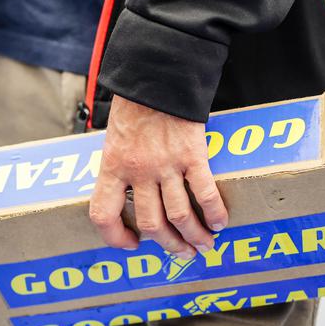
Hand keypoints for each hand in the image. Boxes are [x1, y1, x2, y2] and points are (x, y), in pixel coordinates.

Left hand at [89, 95, 228, 257]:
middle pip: (151, 224)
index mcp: (112, 166)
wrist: (157, 74)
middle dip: (168, 245)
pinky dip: (214, 211)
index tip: (131, 244)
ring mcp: (166, 164)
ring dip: (194, 235)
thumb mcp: (113, 137)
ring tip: (205, 243)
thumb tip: (127, 192)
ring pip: (179, 215)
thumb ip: (118, 165)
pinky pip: (204, 192)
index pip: (104, 214)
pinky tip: (220, 222)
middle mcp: (137, 170)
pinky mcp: (192, 154)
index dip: (115, 237)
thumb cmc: (135, 103)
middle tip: (181, 252)